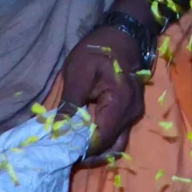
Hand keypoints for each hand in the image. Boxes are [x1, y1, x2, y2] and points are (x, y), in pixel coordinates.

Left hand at [59, 19, 149, 160]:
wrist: (122, 36)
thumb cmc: (98, 50)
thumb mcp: (78, 72)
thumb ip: (70, 103)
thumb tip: (57, 132)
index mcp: (120, 102)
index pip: (100, 138)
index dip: (79, 148)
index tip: (57, 151)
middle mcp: (131, 113)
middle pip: (110, 147)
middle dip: (86, 154)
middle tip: (61, 155)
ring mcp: (134, 115)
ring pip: (116, 145)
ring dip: (95, 151)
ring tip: (71, 151)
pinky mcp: (130, 113)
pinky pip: (117, 136)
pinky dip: (101, 142)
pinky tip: (83, 140)